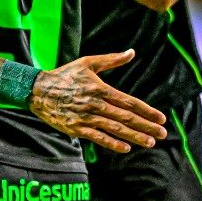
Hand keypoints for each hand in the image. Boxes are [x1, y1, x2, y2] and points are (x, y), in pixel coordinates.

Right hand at [27, 49, 165, 152]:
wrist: (38, 91)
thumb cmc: (65, 75)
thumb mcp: (88, 63)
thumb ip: (111, 60)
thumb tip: (131, 52)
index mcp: (100, 89)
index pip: (129, 102)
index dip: (147, 111)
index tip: (161, 118)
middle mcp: (96, 104)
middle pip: (126, 117)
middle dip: (146, 126)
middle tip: (163, 133)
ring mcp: (86, 118)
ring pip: (115, 129)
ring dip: (135, 136)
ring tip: (150, 142)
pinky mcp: (77, 129)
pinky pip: (98, 138)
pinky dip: (112, 143)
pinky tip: (126, 148)